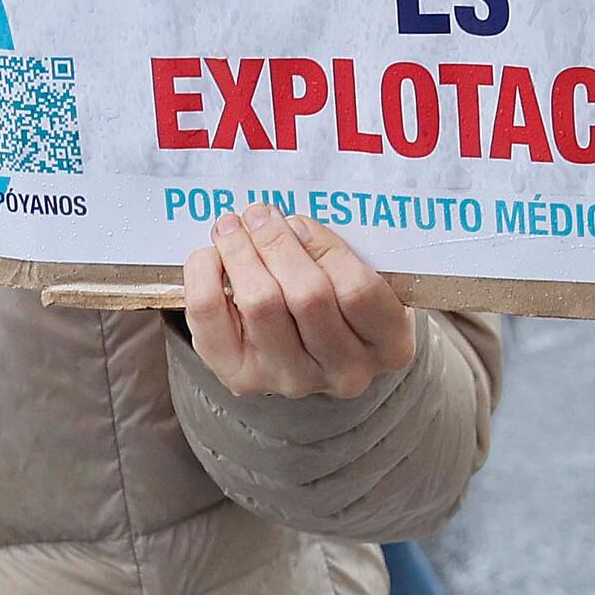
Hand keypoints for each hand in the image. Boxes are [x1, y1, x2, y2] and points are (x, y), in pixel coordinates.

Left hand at [179, 206, 415, 402]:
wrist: (317, 352)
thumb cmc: (344, 302)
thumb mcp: (365, 275)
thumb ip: (337, 253)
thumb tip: (285, 225)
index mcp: (390, 345)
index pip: (358, 291)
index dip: (325, 248)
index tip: (299, 221)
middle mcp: (345, 372)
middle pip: (307, 297)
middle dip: (276, 243)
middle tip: (258, 213)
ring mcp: (294, 380)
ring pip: (261, 305)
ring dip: (240, 253)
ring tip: (232, 226)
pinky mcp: (243, 378)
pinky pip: (211, 321)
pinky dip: (204, 277)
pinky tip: (212, 256)